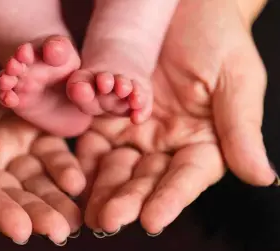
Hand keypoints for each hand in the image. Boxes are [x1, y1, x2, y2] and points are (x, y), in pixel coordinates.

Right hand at [0, 1, 84, 242]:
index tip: (21, 230)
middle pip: (9, 192)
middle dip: (35, 211)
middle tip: (60, 230)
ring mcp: (6, 145)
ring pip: (33, 177)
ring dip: (55, 196)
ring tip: (76, 216)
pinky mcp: (28, 127)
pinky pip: (48, 150)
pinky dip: (62, 165)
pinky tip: (77, 179)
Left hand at [77, 0, 276, 234]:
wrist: (182, 6)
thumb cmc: (218, 37)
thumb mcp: (236, 79)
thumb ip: (241, 129)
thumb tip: (262, 177)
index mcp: (202, 141)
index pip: (186, 177)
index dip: (170, 199)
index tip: (153, 220)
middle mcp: (167, 143)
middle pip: (146, 178)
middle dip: (127, 199)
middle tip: (109, 220)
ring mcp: (135, 131)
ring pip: (116, 166)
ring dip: (101, 188)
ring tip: (88, 210)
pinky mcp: (108, 115)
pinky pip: (94, 140)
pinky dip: (83, 158)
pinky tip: (72, 175)